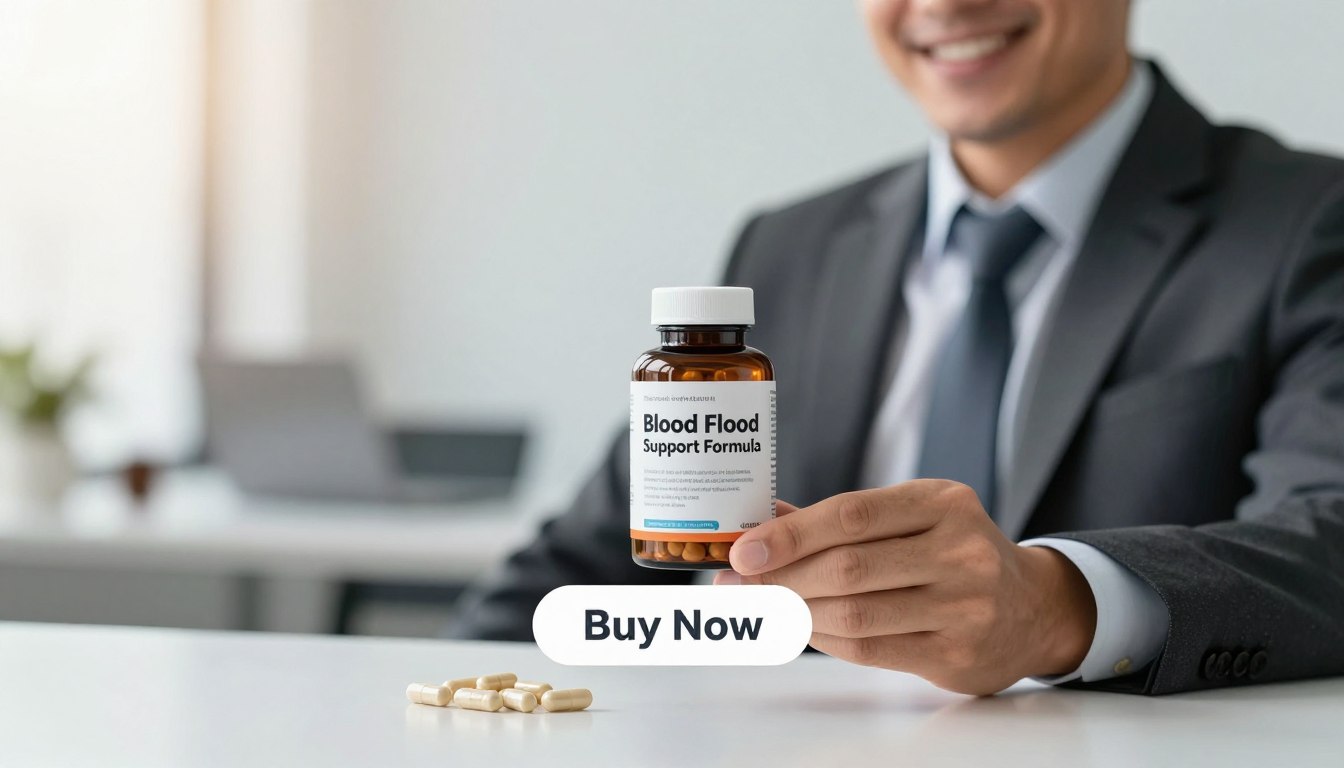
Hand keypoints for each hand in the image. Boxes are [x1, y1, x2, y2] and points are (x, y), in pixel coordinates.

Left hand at [713, 481, 1096, 694]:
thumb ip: (843, 518)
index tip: (744, 549)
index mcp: (943, 502)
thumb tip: (763, 519)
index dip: (791, 533)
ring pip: (855, 611)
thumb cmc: (954, 554)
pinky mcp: (957, 654)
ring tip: (765, 603)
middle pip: (848, 566)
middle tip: (740, 582)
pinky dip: (825, 637)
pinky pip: (870, 648)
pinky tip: (804, 625)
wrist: (1033, 608)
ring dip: (796, 610)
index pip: (853, 513)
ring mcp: (964, 606)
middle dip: (782, 576)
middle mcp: (960, 550)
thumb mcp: (914, 516)